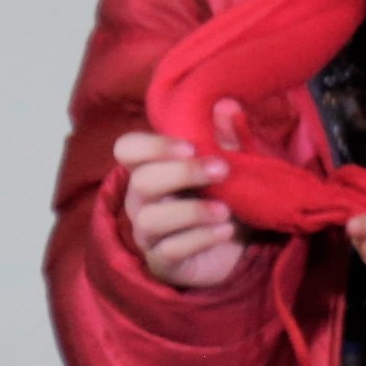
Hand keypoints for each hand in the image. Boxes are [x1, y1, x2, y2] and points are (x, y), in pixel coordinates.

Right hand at [110, 115, 250, 293]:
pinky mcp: (163, 261)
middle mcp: (142, 200)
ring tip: (225, 209)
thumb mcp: (233, 165)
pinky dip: (200, 239)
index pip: (127, 149)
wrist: (238, 249)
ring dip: (191, 211)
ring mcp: (148, 232)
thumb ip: (228, 138)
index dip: (152, 146)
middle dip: (181, 173)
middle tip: (221, 169)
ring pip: (150, 219)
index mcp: (153, 168)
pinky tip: (226, 231)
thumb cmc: (226, 197)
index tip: (190, 146)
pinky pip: (169, 250)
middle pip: (140, 181)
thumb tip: (226, 104)